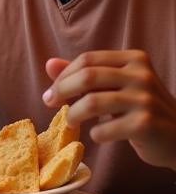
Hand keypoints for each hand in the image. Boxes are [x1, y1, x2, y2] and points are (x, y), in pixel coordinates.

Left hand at [43, 50, 175, 169]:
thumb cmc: (140, 109)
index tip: (51, 92)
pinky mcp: (145, 124)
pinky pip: (103, 129)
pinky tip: (101, 134)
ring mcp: (145, 99)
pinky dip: (95, 134)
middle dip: (61, 91)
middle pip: (87, 77)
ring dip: (73, 115)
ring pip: (92, 103)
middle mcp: (141, 75)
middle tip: (50, 104)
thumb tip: (49, 63)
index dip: (63, 76)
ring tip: (71, 122)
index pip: (87, 60)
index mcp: (134, 59)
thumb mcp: (115, 86)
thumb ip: (83, 74)